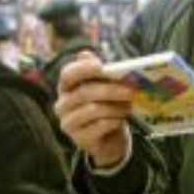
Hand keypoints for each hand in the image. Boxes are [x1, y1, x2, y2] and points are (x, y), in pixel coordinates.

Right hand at [55, 51, 133, 167]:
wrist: (111, 139)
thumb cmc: (107, 107)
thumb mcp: (105, 87)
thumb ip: (99, 72)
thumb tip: (85, 53)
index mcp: (67, 87)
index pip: (67, 74)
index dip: (82, 68)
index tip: (100, 65)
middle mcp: (62, 105)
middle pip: (84, 93)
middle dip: (110, 90)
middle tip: (130, 90)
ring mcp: (68, 123)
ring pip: (93, 110)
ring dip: (115, 107)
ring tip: (128, 107)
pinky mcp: (79, 139)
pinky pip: (100, 126)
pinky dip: (114, 121)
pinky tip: (120, 120)